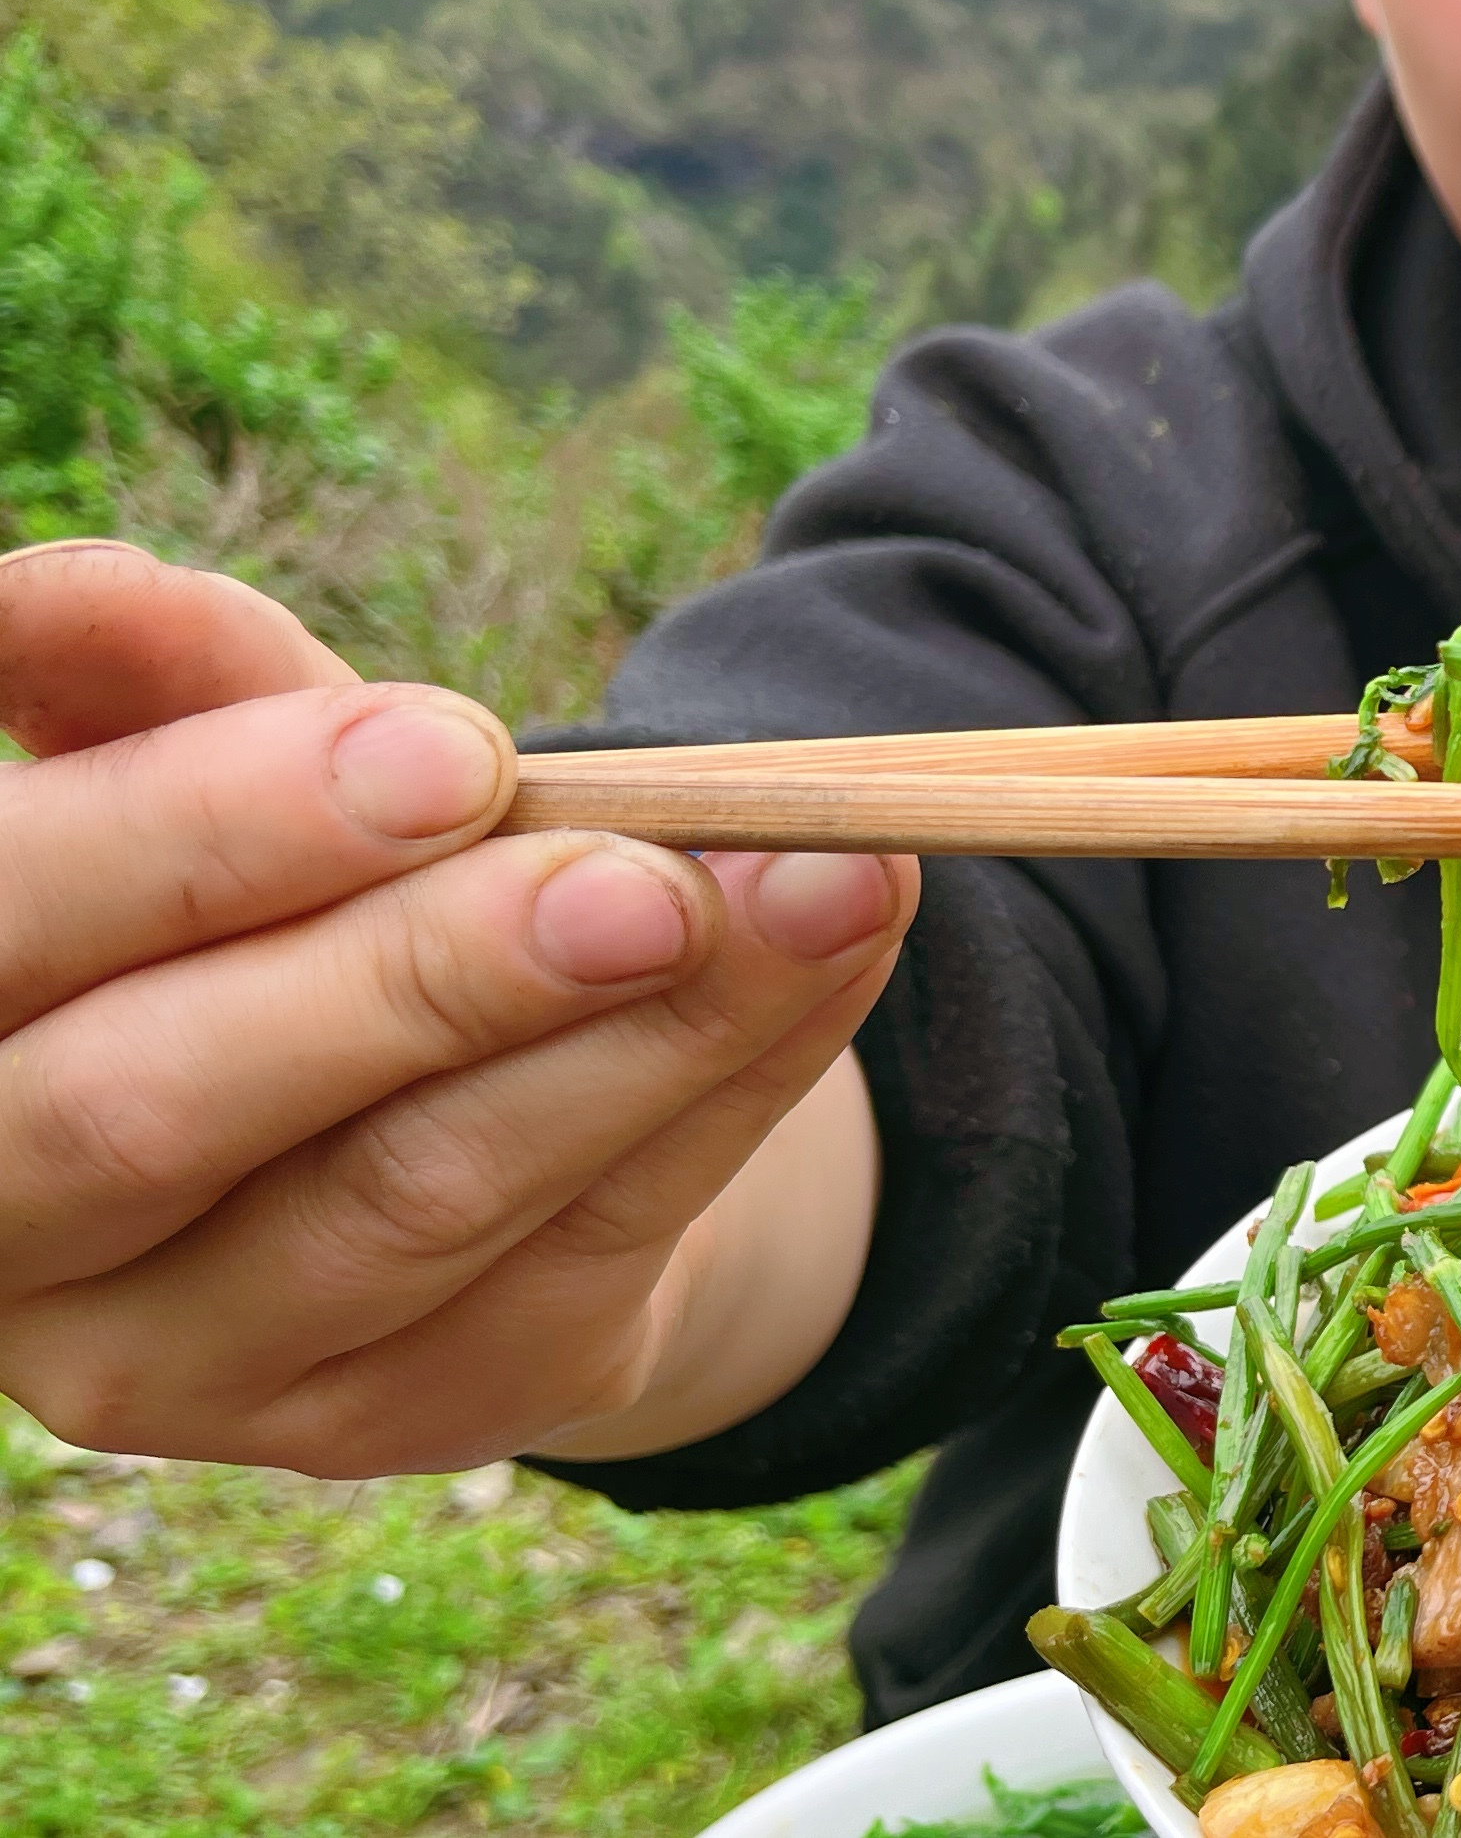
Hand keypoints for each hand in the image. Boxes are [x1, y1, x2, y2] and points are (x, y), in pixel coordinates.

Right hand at [0, 539, 917, 1476]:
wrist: (433, 1083)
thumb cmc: (282, 887)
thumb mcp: (223, 756)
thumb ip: (163, 681)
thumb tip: (57, 592)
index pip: (0, 930)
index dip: (206, 835)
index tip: (446, 746)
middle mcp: (6, 1235)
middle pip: (158, 1108)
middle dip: (421, 973)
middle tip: (644, 876)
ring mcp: (186, 1360)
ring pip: (409, 1194)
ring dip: (641, 1032)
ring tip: (817, 883)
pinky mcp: (390, 1412)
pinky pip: (579, 1251)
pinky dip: (733, 1085)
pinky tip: (834, 957)